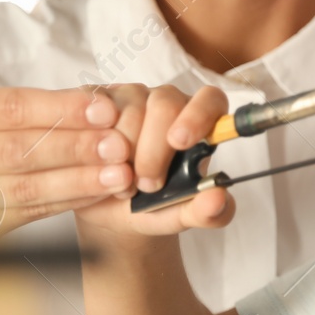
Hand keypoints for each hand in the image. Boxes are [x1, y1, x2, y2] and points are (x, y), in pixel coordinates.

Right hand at [0, 85, 134, 230]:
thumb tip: (97, 104)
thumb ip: (37, 106)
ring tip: (119, 175)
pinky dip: (68, 202)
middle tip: (118, 146)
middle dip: (74, 148)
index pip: (9, 109)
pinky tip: (99, 192)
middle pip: (17, 151)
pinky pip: (28, 213)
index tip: (105, 111)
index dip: (60, 110)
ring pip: (24, 188)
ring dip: (78, 181)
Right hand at [71, 83, 236, 237]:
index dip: (198, 115)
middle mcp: (168, 102)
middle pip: (166, 103)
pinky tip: (98, 164)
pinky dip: (96, 141)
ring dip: (122, 150)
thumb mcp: (179, 216)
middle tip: (147, 185)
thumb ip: (208, 212)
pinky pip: (96, 111)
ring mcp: (132, 98)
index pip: (209, 100)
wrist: (111, 211)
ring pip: (129, 107)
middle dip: (154, 148)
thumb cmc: (154, 205)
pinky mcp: (99, 102)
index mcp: (199, 121)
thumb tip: (219, 198)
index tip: (181, 142)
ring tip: (122, 180)